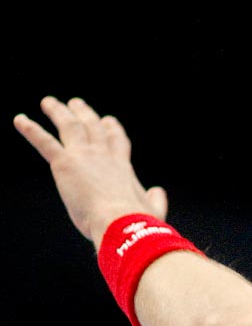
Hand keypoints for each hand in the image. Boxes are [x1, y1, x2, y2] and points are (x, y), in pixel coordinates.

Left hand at [14, 97, 168, 244]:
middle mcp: (104, 156)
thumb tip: (158, 191)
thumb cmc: (139, 223)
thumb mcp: (154, 209)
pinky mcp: (65, 164)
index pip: (117, 142)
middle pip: (93, 128)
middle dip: (84, 114)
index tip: (108, 120)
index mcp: (123, 167)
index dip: (112, 130)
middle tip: (75, 103)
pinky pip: (44, 142)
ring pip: (69, 127)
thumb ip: (156, 199)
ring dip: (58, 112)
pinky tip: (20, 120)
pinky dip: (31, 130)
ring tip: (49, 102)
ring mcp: (84, 156)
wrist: (123, 223)